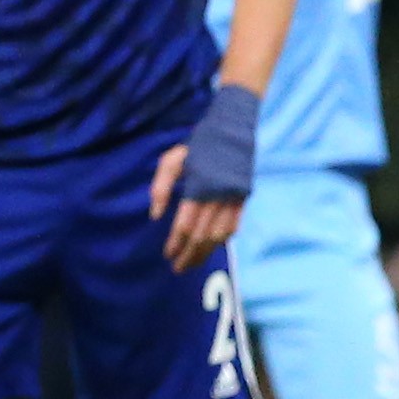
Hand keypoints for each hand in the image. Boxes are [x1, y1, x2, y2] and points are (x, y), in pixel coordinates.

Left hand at [145, 151, 243, 272]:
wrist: (233, 129)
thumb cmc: (198, 145)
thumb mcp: (171, 160)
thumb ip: (160, 187)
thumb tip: (155, 215)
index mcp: (199, 188)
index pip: (185, 225)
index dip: (176, 243)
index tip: (167, 255)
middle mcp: (218, 197)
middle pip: (202, 235)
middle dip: (189, 254)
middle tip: (178, 268)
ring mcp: (233, 199)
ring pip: (219, 236)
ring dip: (205, 253)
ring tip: (193, 263)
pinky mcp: (243, 198)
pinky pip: (233, 226)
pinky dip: (222, 240)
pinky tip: (211, 248)